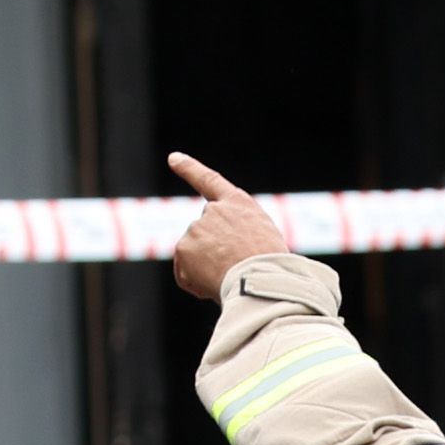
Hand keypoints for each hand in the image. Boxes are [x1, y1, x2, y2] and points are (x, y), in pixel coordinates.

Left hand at [163, 154, 292, 305]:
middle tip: (236, 270)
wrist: (261, 277)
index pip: (210, 181)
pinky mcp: (183, 247)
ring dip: (208, 270)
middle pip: (205, 236)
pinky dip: (197, 284)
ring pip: (196, 257)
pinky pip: (187, 274)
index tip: (173, 158)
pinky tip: (215, 286)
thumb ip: (236, 239)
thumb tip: (211, 260)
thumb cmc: (272, 267)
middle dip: (213, 254)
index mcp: (238, 203)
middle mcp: (213, 210)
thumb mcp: (263, 242)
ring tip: (232, 277)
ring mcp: (196, 227)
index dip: (189, 169)